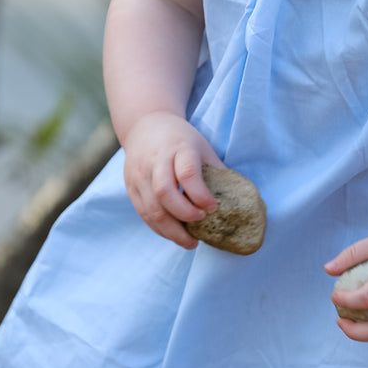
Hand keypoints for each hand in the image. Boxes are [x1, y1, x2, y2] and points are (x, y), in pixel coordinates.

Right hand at [121, 111, 224, 248]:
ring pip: (151, 209)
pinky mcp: (130, 187)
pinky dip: (160, 229)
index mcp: (178, 148)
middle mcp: (155, 161)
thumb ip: (215, 171)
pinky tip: (174, 234)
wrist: (145, 125)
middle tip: (202, 225)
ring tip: (190, 242)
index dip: (201, 195)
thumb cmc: (180, 138)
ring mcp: (139, 175)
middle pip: (165, 194)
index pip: (187, 173)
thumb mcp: (201, 146)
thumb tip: (236, 200)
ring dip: (171, 231)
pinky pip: (144, 214)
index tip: (214, 207)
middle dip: (185, 215)